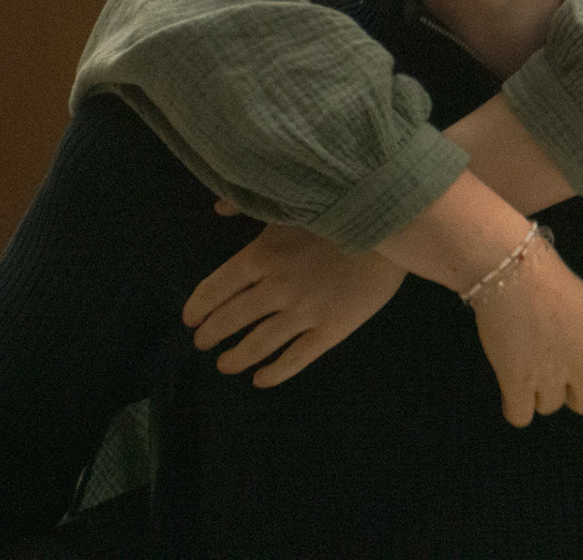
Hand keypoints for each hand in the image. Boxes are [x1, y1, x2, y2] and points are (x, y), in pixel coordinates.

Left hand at [183, 223, 405, 386]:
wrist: (392, 228)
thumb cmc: (337, 211)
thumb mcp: (290, 202)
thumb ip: (249, 206)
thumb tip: (217, 206)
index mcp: (261, 256)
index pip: (216, 289)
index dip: (199, 307)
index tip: (190, 320)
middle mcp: (275, 290)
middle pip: (232, 319)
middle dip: (212, 334)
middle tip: (202, 343)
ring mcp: (303, 313)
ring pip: (259, 344)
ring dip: (237, 357)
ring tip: (226, 364)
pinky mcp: (330, 331)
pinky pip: (295, 358)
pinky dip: (274, 372)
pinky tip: (261, 379)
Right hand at [470, 236, 582, 463]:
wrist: (511, 269)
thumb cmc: (549, 284)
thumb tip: (577, 384)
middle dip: (571, 389)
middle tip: (552, 356)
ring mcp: (553, 373)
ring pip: (550, 406)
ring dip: (538, 388)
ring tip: (527, 349)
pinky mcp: (518, 381)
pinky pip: (521, 416)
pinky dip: (515, 406)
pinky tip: (509, 378)